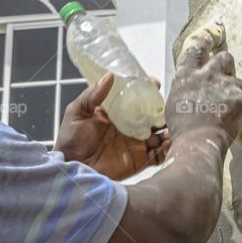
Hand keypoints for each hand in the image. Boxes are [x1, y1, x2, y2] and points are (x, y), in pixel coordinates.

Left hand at [55, 73, 170, 180]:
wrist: (73, 166)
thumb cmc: (72, 139)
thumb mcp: (78, 112)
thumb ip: (93, 95)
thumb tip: (110, 75)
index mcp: (119, 113)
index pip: (139, 99)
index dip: (149, 91)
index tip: (155, 84)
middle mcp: (131, 126)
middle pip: (154, 115)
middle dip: (164, 111)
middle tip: (168, 108)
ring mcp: (137, 143)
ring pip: (161, 134)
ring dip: (169, 130)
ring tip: (169, 128)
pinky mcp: (140, 160)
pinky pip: (159, 154)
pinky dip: (167, 149)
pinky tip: (167, 143)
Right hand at [166, 33, 241, 146]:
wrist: (198, 142)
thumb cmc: (183, 128)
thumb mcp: (175, 101)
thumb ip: (187, 87)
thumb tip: (193, 84)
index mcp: (188, 75)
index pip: (197, 48)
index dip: (206, 42)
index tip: (211, 40)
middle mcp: (207, 75)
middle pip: (225, 58)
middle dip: (228, 65)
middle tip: (226, 75)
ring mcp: (226, 86)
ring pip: (237, 82)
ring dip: (234, 92)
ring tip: (224, 111)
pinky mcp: (241, 99)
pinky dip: (241, 109)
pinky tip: (231, 120)